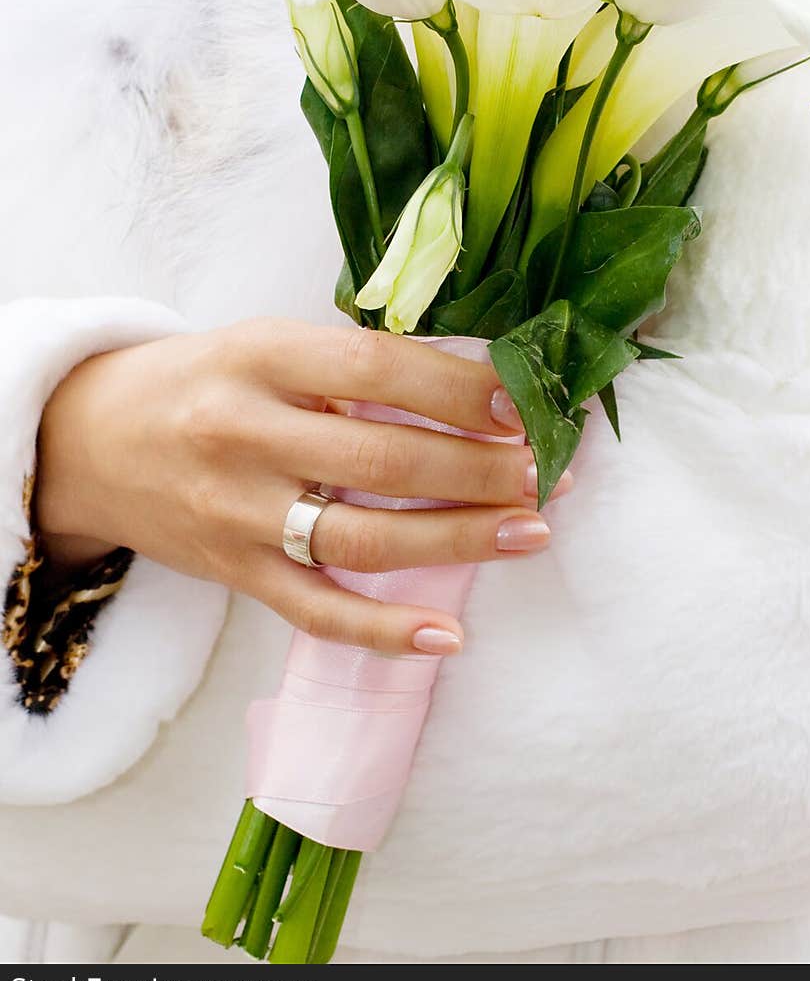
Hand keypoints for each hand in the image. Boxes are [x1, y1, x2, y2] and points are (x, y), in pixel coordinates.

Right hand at [36, 319, 569, 654]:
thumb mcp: (265, 343)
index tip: (521, 406)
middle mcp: (245, 435)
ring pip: (364, 541)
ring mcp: (238, 514)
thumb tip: (476, 387)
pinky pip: (316, 613)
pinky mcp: (235, 574)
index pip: (376, 370)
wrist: (90, 440)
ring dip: (460, 541)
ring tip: (531, 531)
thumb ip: (351, 365)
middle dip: (481, 471)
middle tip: (548, 474)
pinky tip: (449, 637)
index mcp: (259, 357)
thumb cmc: (201, 382)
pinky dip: (384, 633)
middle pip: (384, 463)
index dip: (459, 391)